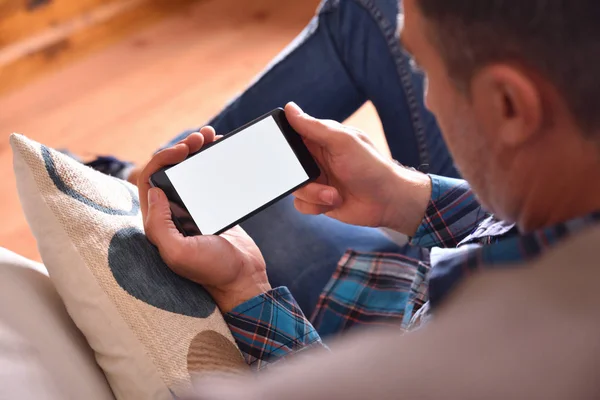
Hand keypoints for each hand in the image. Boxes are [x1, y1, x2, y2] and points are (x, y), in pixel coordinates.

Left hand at [138, 128, 269, 311]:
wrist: (244, 279)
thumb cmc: (213, 270)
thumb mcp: (179, 253)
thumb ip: (160, 225)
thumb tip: (154, 192)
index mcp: (159, 223)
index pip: (151, 180)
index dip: (163, 159)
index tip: (184, 150)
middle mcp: (173, 214)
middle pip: (170, 171)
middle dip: (182, 148)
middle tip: (200, 137)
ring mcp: (194, 210)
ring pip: (189, 172)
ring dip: (197, 151)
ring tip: (210, 136)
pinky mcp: (214, 208)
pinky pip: (208, 179)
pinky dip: (212, 162)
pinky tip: (221, 150)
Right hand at [286, 103, 431, 234]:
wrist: (387, 201)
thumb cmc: (370, 166)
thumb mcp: (342, 141)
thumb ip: (314, 127)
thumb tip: (290, 108)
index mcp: (320, 139)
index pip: (291, 134)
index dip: (282, 143)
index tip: (282, 152)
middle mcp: (315, 158)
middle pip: (287, 166)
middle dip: (297, 176)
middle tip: (314, 177)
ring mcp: (316, 179)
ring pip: (294, 187)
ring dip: (312, 193)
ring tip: (333, 195)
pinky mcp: (318, 199)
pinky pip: (301, 204)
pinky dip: (315, 205)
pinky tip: (333, 202)